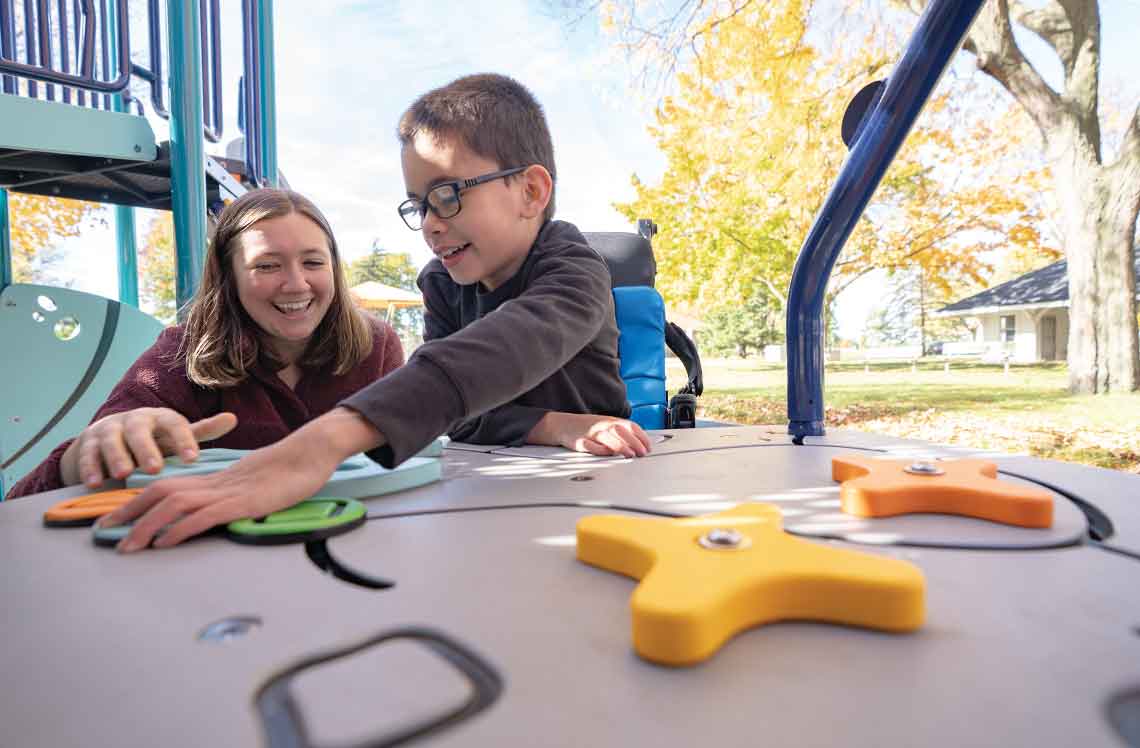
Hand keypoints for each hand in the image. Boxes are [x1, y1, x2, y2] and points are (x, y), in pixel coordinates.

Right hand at [60, 409, 237, 488]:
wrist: (108, 438)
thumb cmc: (153, 440)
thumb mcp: (176, 436)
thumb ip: (202, 431)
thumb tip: (233, 418)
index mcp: (160, 418)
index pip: (175, 424)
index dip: (184, 440)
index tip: (193, 459)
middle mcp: (134, 420)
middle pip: (140, 431)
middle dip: (147, 449)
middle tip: (155, 468)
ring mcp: (109, 429)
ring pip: (112, 440)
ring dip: (117, 456)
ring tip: (124, 473)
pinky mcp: (87, 442)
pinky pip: (88, 454)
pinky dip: (90, 468)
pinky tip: (95, 483)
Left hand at [98, 407, 383, 551]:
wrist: (312, 451)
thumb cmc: (290, 469)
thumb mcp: (255, 484)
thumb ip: (233, 495)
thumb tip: (216, 512)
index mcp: (215, 480)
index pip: (165, 487)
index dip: (135, 502)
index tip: (114, 518)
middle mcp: (215, 483)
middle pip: (159, 492)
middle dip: (127, 513)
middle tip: (102, 532)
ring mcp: (229, 492)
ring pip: (175, 505)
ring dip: (146, 525)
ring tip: (126, 546)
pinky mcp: (244, 503)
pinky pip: (204, 516)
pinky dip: (180, 529)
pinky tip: (165, 542)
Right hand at [529, 412, 651, 457]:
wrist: (563, 425)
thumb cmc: (588, 428)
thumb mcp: (606, 426)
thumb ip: (622, 433)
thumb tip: (640, 444)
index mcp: (611, 421)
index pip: (630, 426)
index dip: (641, 437)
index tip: (648, 447)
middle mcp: (603, 425)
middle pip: (621, 431)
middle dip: (634, 442)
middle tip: (642, 453)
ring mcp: (591, 433)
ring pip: (608, 438)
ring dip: (620, 446)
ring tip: (630, 455)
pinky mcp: (580, 442)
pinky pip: (591, 446)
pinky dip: (600, 450)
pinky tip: (608, 454)